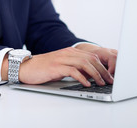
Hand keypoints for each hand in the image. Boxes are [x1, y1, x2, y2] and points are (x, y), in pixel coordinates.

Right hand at [2, 45, 116, 86]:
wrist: (26, 67)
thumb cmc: (44, 68)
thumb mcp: (62, 66)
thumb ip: (75, 68)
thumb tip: (90, 76)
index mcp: (70, 52)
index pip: (92, 56)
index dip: (103, 66)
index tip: (109, 75)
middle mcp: (68, 53)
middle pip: (91, 59)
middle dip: (102, 70)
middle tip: (110, 80)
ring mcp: (62, 59)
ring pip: (84, 63)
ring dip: (95, 74)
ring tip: (101, 83)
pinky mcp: (56, 67)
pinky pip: (73, 71)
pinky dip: (82, 77)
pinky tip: (87, 84)